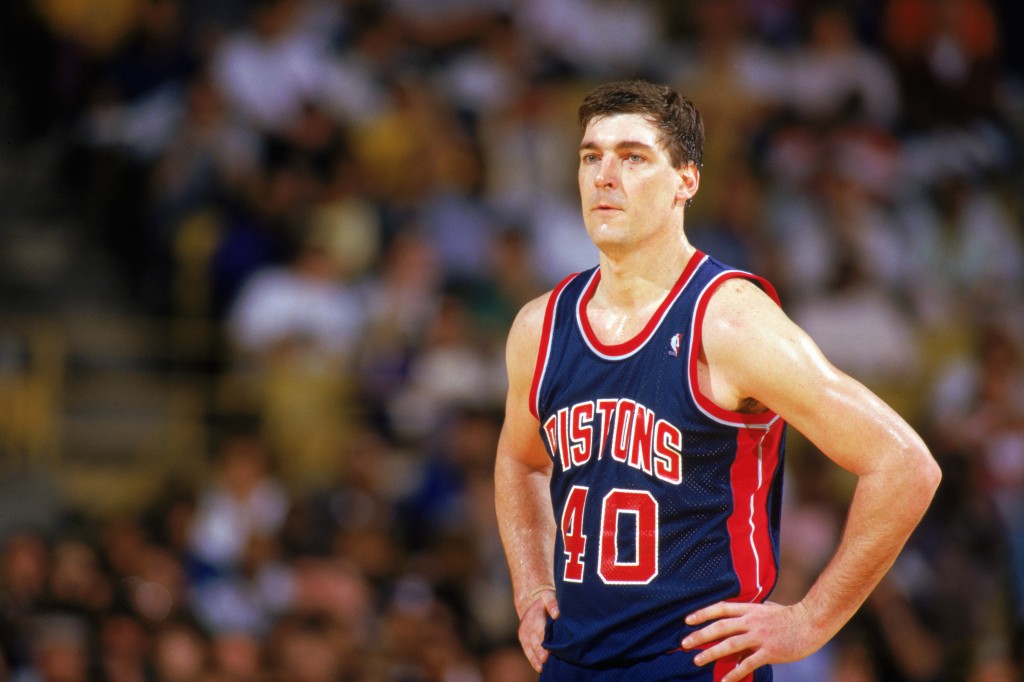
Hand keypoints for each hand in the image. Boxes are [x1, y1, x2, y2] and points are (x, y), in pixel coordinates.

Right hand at [518, 587, 558, 672]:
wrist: (531, 601)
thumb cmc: (546, 601)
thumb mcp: (550, 596)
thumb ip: (553, 603)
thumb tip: (557, 614)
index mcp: (536, 610)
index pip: (539, 621)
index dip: (543, 633)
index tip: (551, 642)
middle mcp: (528, 621)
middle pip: (534, 636)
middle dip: (540, 647)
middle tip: (547, 656)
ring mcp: (525, 630)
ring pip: (529, 644)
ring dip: (536, 655)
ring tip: (543, 663)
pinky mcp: (523, 637)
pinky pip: (527, 650)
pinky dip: (533, 659)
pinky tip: (540, 667)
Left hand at [680, 601, 820, 681]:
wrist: (811, 622)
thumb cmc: (789, 616)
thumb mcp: (766, 609)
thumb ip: (750, 615)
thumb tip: (736, 622)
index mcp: (749, 609)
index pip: (720, 608)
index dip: (703, 613)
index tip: (687, 620)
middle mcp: (751, 621)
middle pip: (720, 627)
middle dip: (700, 635)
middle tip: (684, 643)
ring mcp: (760, 636)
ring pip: (730, 644)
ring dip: (711, 653)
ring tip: (697, 660)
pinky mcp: (769, 651)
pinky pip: (748, 663)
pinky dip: (735, 672)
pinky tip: (724, 680)